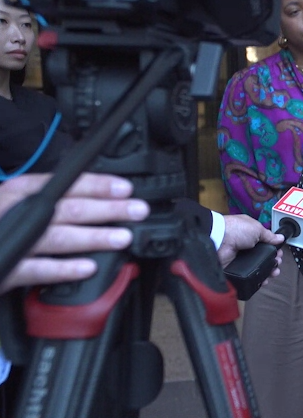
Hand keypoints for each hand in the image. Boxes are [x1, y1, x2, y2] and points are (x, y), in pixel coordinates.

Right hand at [0, 173, 149, 293]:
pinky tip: (88, 267)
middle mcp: (19, 211)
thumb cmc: (0, 220)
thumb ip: (51, 199)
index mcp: (23, 191)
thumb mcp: (19, 202)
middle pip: (69, 208)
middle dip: (108, 209)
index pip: (66, 183)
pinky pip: (37, 269)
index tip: (126, 188)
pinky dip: (64, 269)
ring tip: (122, 237)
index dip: (98, 185)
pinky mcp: (5, 268)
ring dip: (93, 237)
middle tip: (138, 211)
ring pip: (58, 237)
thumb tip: (98, 199)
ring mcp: (12, 239)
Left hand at [217, 214, 282, 279]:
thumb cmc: (236, 229)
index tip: (280, 254)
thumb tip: (280, 238)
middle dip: (273, 262)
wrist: (219, 240)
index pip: (265, 244)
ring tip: (273, 273)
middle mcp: (246, 247)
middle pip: (263, 257)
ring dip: (267, 271)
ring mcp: (241, 259)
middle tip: (277, 264)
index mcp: (251, 235)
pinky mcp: (236, 269)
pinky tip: (263, 281)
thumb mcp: (257, 229)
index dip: (274, 249)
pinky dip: (256, 279)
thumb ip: (269, 235)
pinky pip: (248, 276)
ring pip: (257, 268)